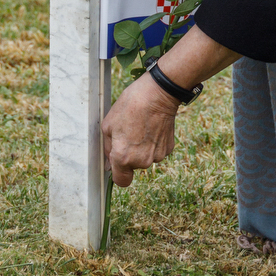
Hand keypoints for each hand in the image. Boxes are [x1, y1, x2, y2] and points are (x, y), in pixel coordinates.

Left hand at [102, 71, 179, 186]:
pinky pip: (156, 151)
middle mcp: (141, 161)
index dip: (118, 173)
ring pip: (145, 158)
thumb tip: (109, 163)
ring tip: (140, 127)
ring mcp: (157, 156)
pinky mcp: (168, 149)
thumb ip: (107, 148)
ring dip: (142, 148)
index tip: (117, 163)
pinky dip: (153, 143)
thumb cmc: (130, 105)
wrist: (158, 94)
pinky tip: (151, 127)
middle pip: (133, 166)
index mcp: (123, 157)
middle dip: (129, 154)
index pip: (121, 181)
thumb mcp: (108, 124)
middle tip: (128, 133)